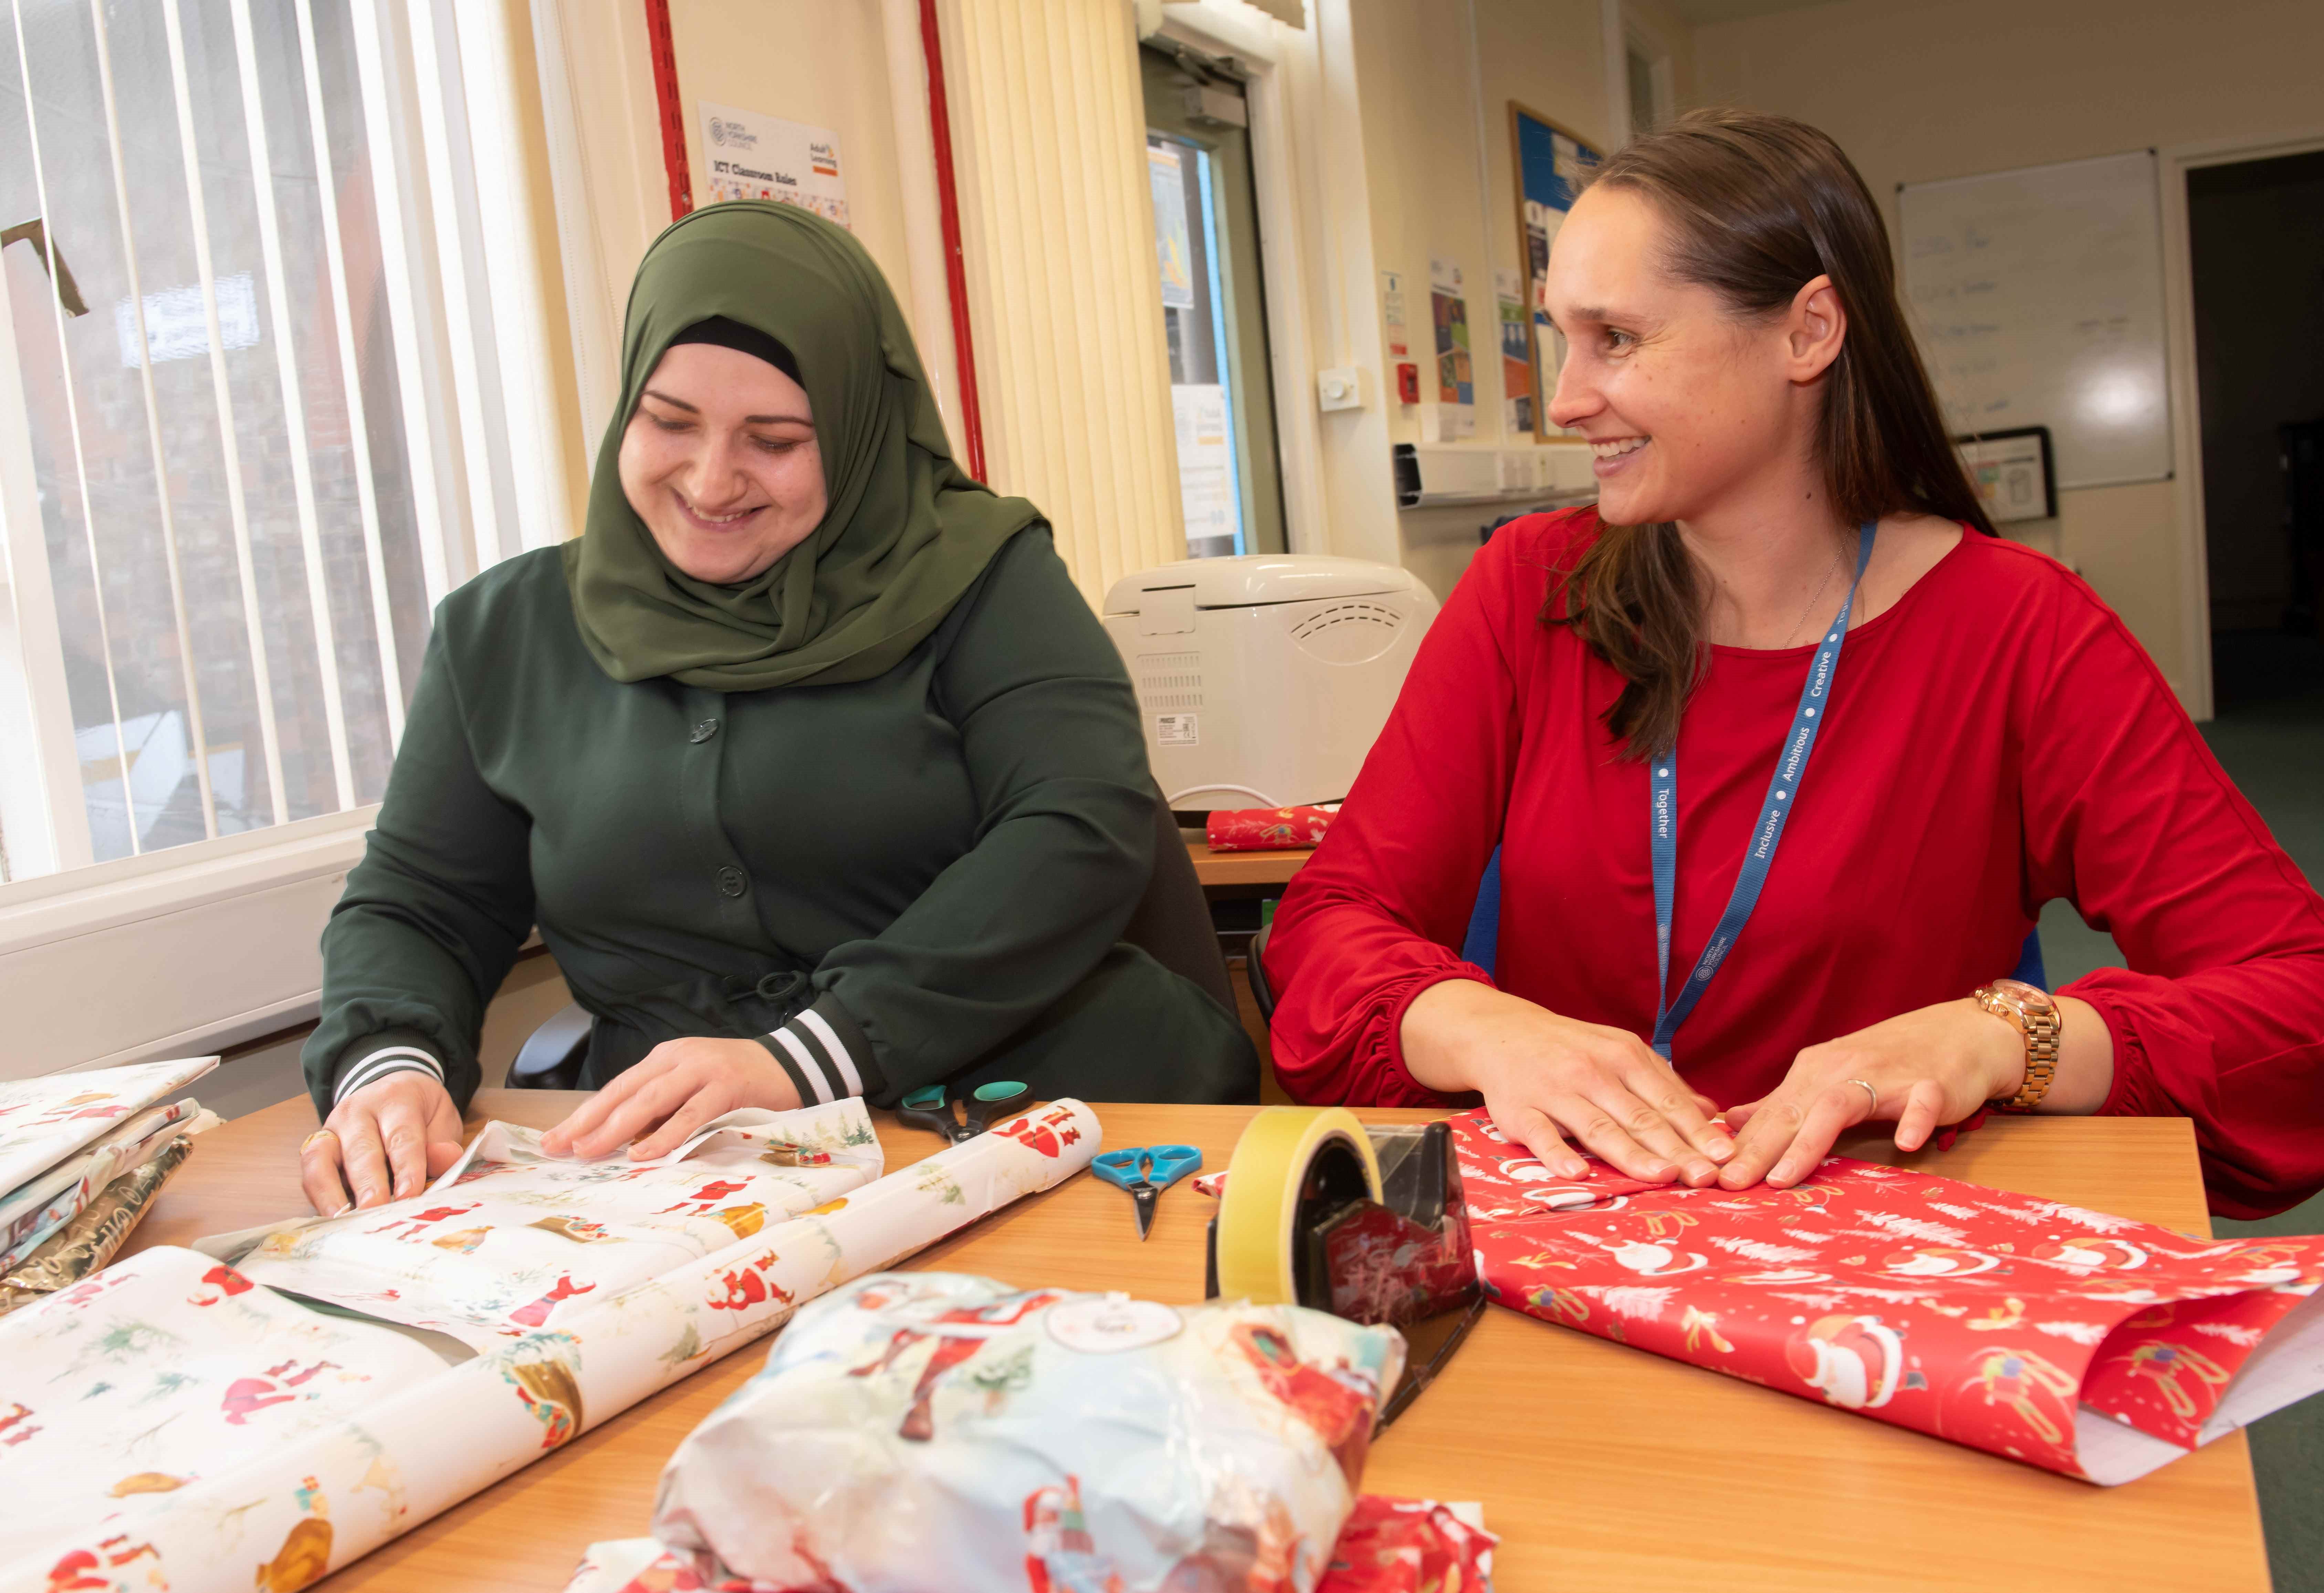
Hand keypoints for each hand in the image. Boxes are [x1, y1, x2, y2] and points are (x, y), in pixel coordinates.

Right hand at [302, 1072, 465, 1214]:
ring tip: (344, 1221)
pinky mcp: (316, 1146)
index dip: (406, 1167)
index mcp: (396, 1100)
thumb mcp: (441, 1119)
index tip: (409, 1195)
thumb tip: (445, 1158)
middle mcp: (358, 1111)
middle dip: (368, 1184)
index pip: (402, 1136)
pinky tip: (331, 1218)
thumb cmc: (420, 1113)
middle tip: (375, 1211)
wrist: (393, 1088)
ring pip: (322, 1159)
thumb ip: (442, 1142)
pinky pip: (310, 1171)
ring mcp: (332, 1128)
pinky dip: (317, 1196)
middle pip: (361, 1150)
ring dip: (331, 1193)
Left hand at [539, 1037, 801, 1161]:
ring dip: (617, 1128)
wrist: (793, 1062)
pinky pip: (691, 1114)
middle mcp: (679, 1059)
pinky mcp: (728, 1086)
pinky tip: (644, 1154)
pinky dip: (666, 1135)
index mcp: (665, 1058)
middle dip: (589, 1121)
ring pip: (651, 1100)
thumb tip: (618, 1140)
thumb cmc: (738, 1082)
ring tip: (591, 1151)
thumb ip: (662, 1107)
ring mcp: (703, 1070)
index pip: (616, 1088)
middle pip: (624, 1092)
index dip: (584, 1114)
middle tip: (561, 1148)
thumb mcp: (692, 1086)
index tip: (555, 1139)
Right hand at [1400, 980, 1733, 1185]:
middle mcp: (1591, 1072)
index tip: (1725, 1158)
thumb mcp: (1619, 1052)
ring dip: (1631, 1154)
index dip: (1697, 1131)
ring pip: (1598, 1127)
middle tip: (1706, 1177)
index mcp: (1622, 1057)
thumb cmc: (1570, 1050)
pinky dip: (1558, 1154)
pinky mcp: (1520, 1111)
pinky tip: (1577, 1174)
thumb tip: (1711, 1112)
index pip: (1667, 1100)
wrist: (1501, 1032)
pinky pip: (1541, 1135)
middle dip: (1676, 1149)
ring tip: (1662, 1176)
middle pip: (1640, 1117)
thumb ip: (1663, 1083)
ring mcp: (1554, 1092)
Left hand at [1718, 998, 2023, 1188]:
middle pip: (1792, 1112)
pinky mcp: (1932, 1084)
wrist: (1963, 1033)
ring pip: (1839, 1107)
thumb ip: (1785, 1104)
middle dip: (1757, 1150)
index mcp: (1815, 1072)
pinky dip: (1913, 1121)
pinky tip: (1906, 1145)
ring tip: (1784, 1177)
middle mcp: (1842, 1070)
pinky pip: (1920, 1103)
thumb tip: (1730, 1121)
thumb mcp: (1831, 1079)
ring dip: (1809, 1142)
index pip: (1770, 1114)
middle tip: (1728, 1184)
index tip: (1706, 1175)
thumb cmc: (1893, 1063)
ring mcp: (1887, 1076)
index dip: (1739, 1146)